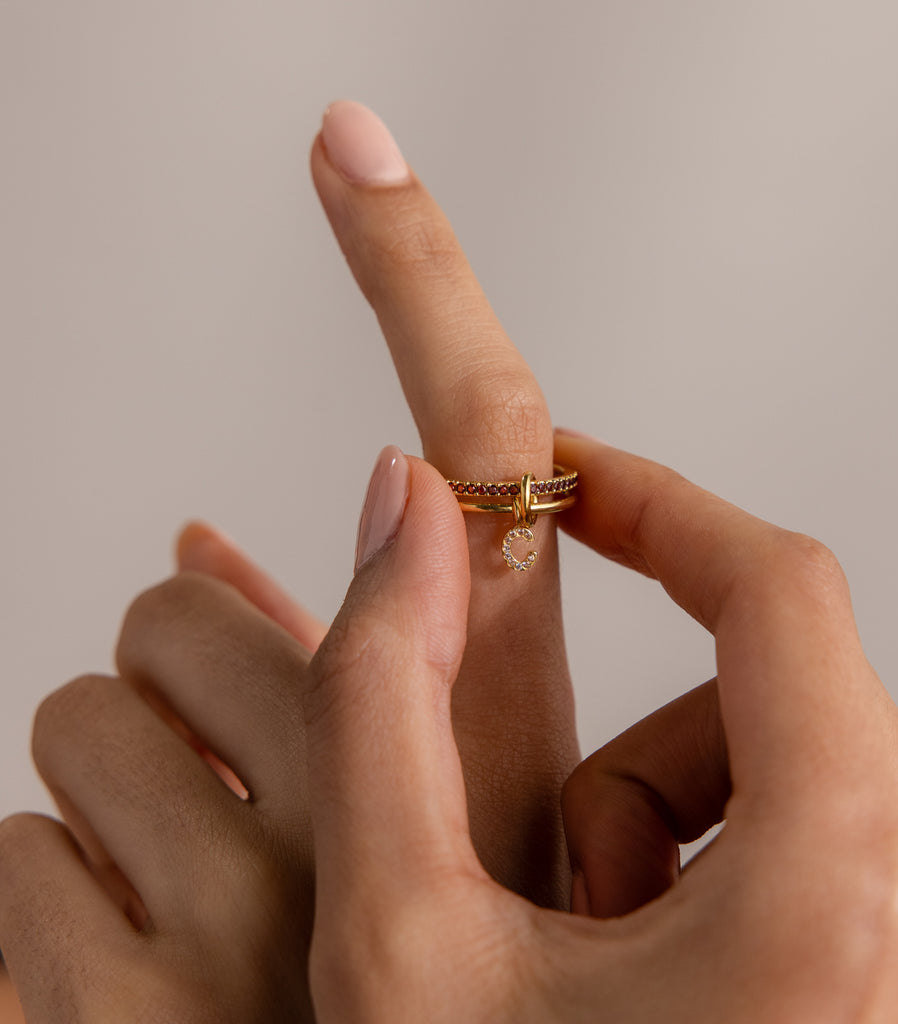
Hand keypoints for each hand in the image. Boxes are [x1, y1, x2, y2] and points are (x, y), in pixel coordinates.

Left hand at [0, 98, 577, 1019]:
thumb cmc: (427, 973)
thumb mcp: (443, 820)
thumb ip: (338, 662)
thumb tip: (199, 533)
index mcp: (485, 734)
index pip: (475, 445)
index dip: (417, 272)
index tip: (357, 141)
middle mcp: (387, 794)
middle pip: (167, 596)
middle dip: (181, 667)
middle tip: (239, 762)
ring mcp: (238, 914)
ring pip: (72, 718)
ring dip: (118, 783)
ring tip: (198, 874)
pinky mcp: (95, 1019)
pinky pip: (4, 861)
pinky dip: (51, 900)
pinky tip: (141, 976)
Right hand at [302, 434, 897, 1022]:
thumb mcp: (401, 948)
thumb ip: (378, 693)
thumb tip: (404, 510)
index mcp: (854, 887)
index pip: (775, 587)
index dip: (651, 504)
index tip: (559, 480)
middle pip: (780, 691)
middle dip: (637, 744)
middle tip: (540, 873)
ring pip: (799, 776)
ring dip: (670, 829)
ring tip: (590, 974)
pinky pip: (831, 854)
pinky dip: (723, 885)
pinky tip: (651, 1006)